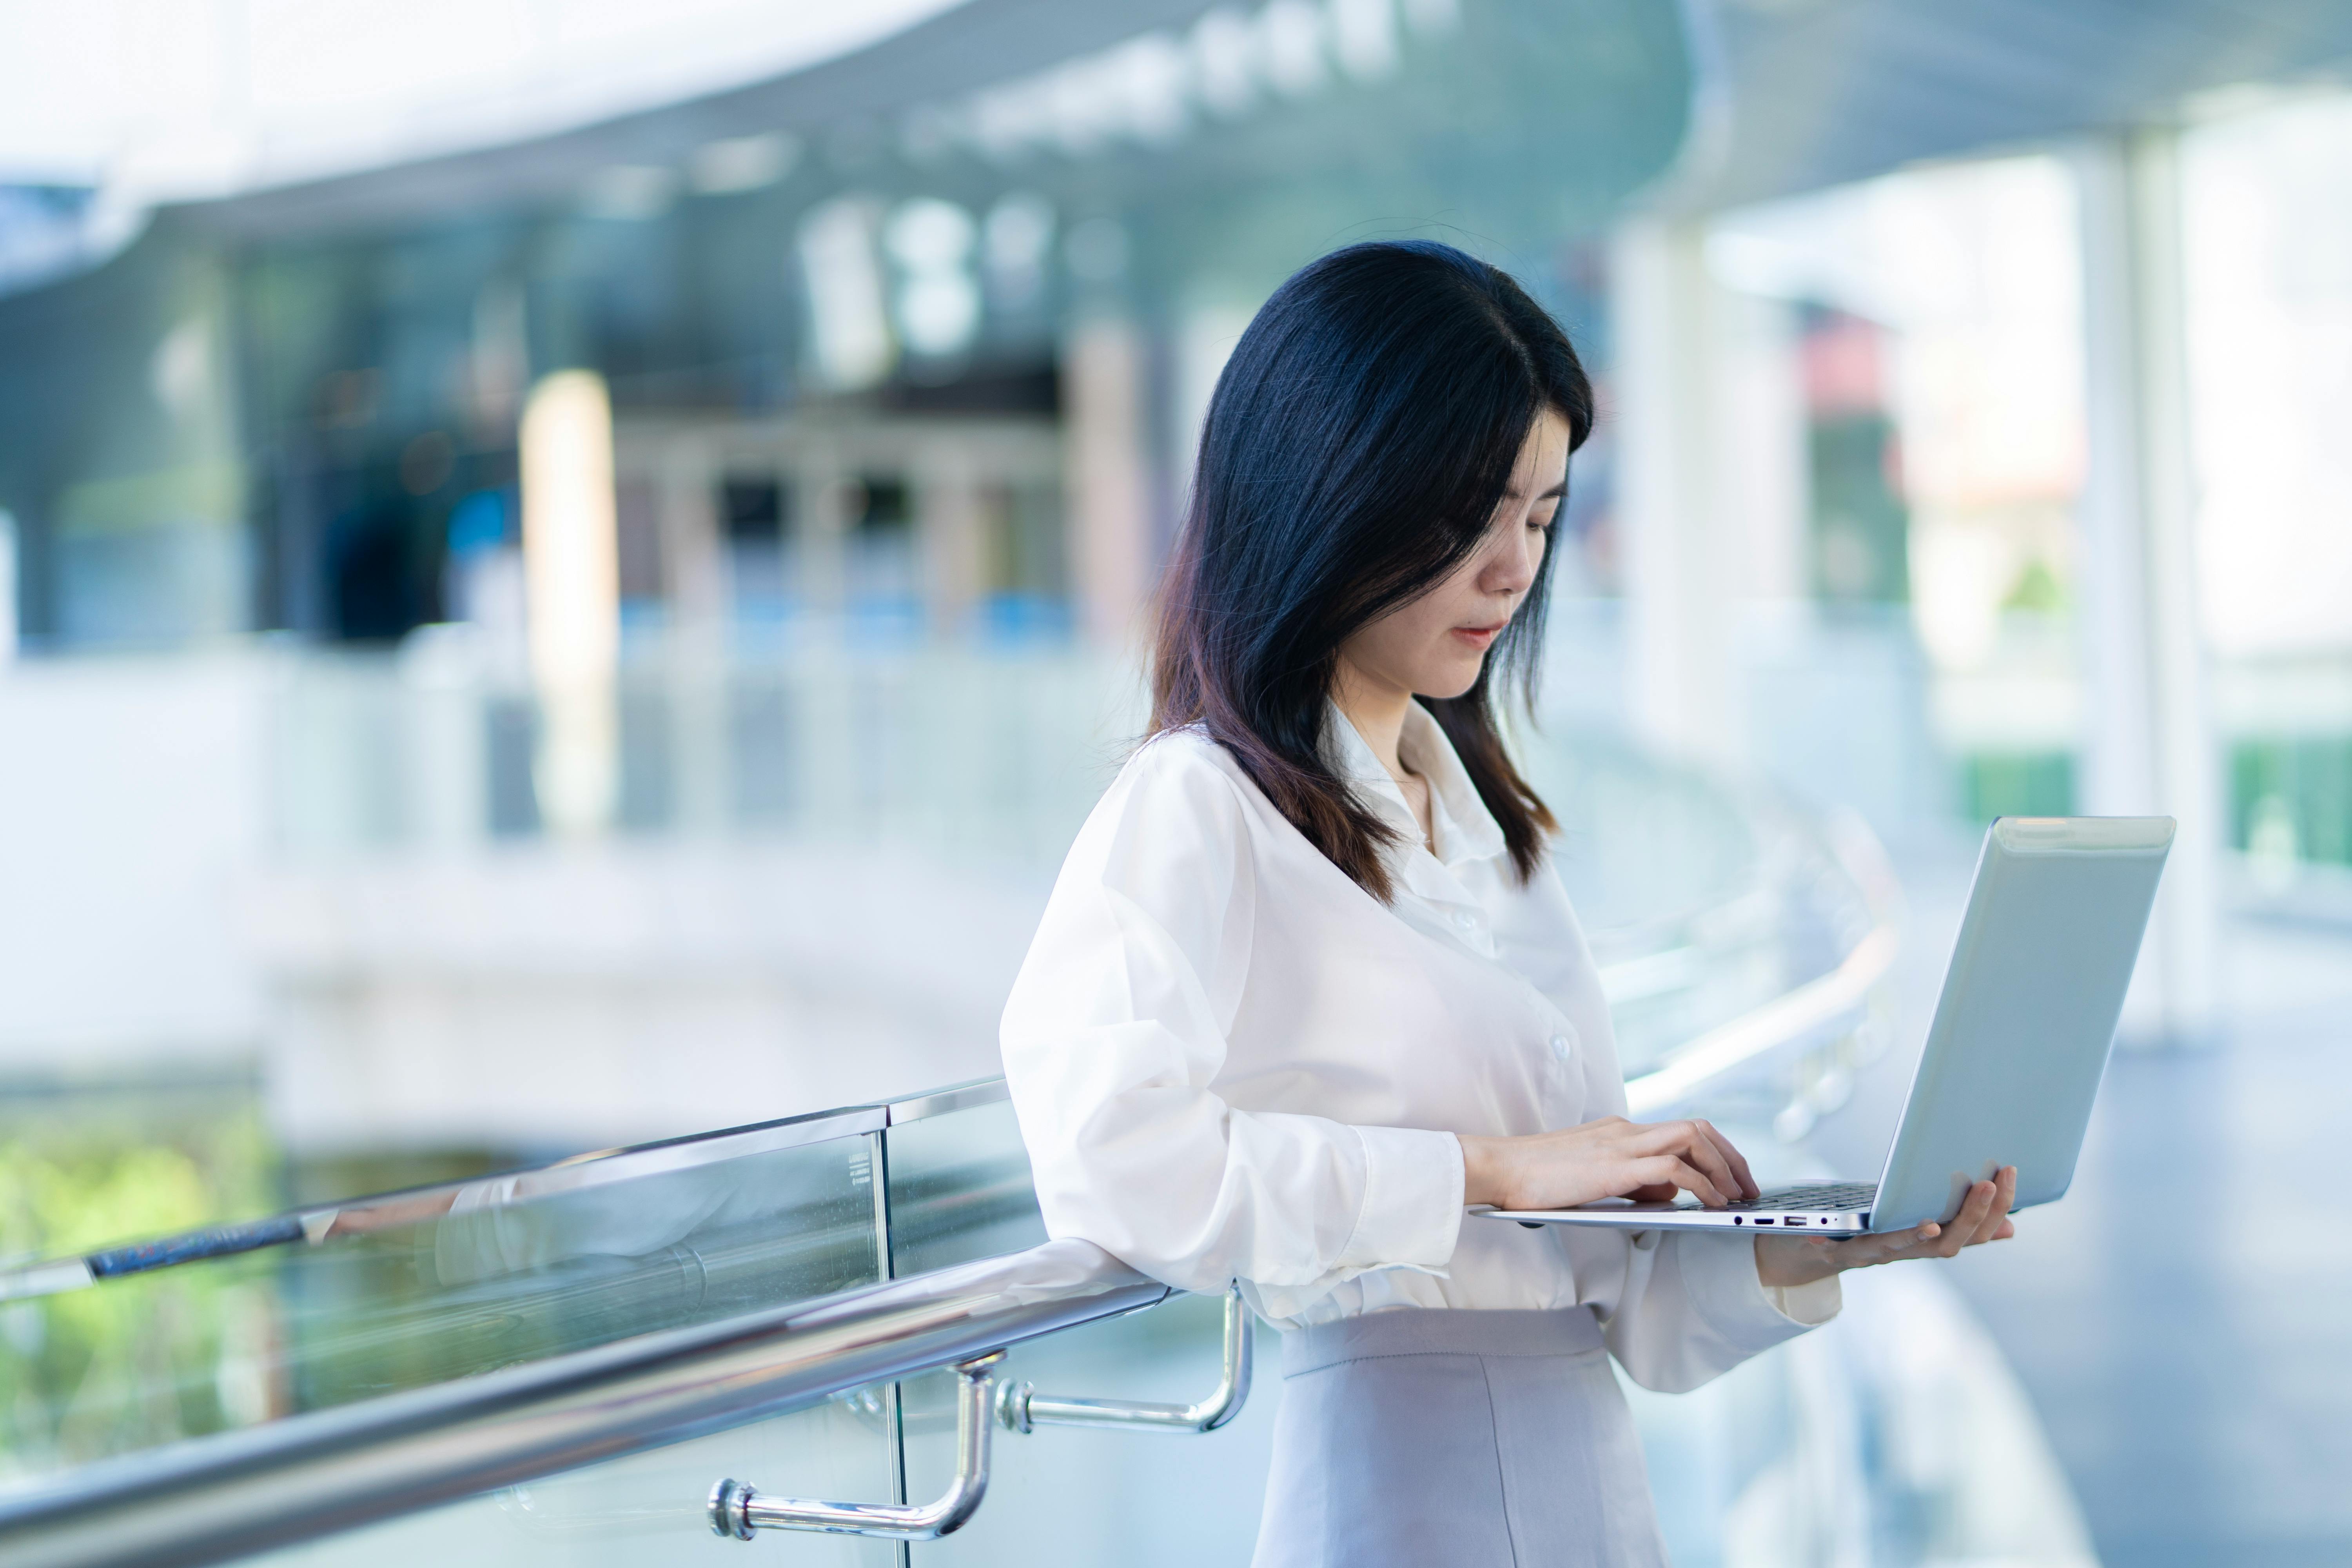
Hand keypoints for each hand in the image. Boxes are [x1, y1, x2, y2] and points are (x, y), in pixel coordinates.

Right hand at [1460, 1117, 1761, 1210]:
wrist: (1499, 1168)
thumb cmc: (1535, 1179)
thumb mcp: (1591, 1176)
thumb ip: (1629, 1180)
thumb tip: (1665, 1195)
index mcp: (1619, 1131)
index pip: (1681, 1130)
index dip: (1716, 1152)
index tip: (1732, 1179)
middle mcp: (1625, 1130)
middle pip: (1698, 1128)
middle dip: (1731, 1157)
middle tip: (1748, 1188)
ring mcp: (1621, 1144)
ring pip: (1693, 1139)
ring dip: (1723, 1167)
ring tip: (1736, 1197)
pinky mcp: (1615, 1165)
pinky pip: (1672, 1168)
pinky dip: (1699, 1185)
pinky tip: (1709, 1204)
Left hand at [1754, 1166, 2017, 1287]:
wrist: (1819, 1252)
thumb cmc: (1874, 1231)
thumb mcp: (1916, 1224)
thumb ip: (1957, 1222)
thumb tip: (2010, 1228)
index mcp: (1927, 1242)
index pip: (1973, 1233)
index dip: (1994, 1211)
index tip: (2008, 1177)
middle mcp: (1905, 1252)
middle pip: (1947, 1245)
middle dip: (1971, 1216)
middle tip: (1987, 1184)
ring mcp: (1872, 1254)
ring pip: (1900, 1250)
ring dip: (1917, 1236)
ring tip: (1933, 1222)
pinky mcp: (1836, 1252)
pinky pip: (1835, 1250)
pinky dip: (1831, 1243)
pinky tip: (1823, 1233)